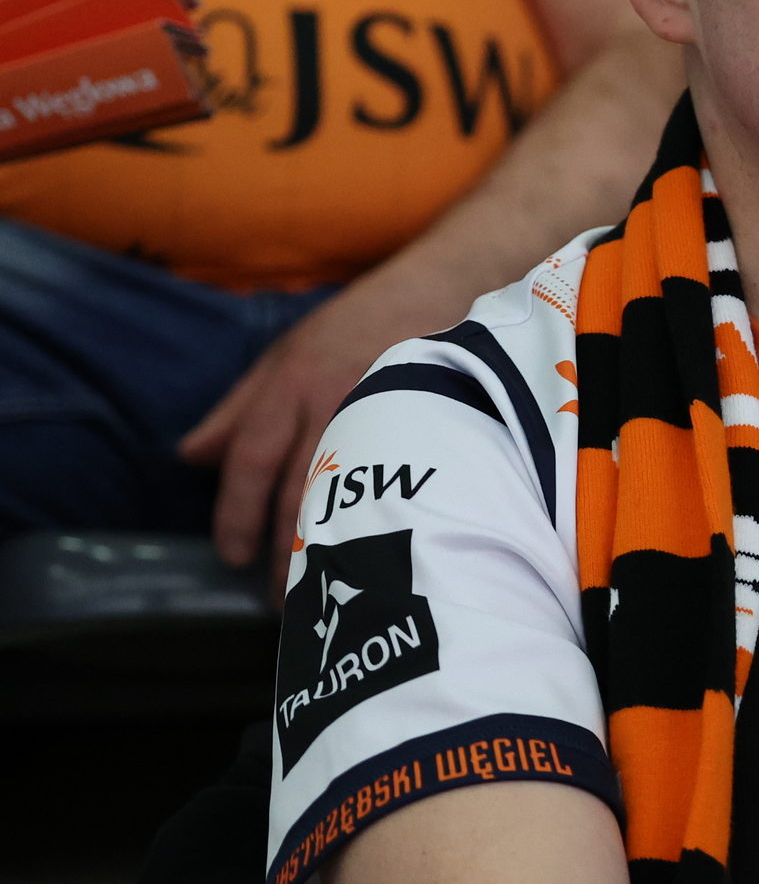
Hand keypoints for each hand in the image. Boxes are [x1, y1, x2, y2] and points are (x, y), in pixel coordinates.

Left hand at [181, 263, 462, 586]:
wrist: (444, 286)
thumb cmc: (359, 323)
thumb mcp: (287, 353)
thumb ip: (238, 409)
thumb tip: (190, 458)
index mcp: (292, 383)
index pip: (251, 458)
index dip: (235, 513)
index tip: (231, 557)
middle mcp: (332, 399)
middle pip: (298, 489)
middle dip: (284, 551)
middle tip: (281, 597)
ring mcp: (384, 411)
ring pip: (349, 495)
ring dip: (331, 549)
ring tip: (325, 591)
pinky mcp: (427, 422)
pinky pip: (399, 482)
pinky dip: (382, 523)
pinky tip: (379, 554)